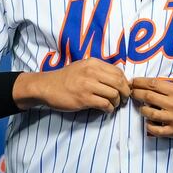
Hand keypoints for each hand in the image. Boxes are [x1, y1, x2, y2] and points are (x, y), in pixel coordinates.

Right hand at [14, 59, 130, 113]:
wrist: (47, 87)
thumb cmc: (66, 78)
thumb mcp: (82, 67)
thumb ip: (99, 70)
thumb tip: (117, 79)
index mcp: (93, 63)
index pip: (118, 72)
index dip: (125, 82)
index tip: (124, 89)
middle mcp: (92, 72)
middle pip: (119, 83)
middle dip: (125, 93)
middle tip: (124, 99)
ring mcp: (88, 85)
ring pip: (114, 94)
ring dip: (117, 102)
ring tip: (114, 105)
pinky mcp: (84, 99)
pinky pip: (105, 104)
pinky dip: (109, 109)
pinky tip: (106, 110)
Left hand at [130, 78, 172, 137]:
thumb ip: (170, 86)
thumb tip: (152, 84)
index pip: (153, 84)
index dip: (140, 82)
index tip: (133, 81)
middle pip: (148, 96)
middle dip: (136, 93)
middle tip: (131, 92)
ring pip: (149, 113)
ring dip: (141, 109)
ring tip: (140, 107)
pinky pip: (155, 130)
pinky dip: (148, 125)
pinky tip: (148, 121)